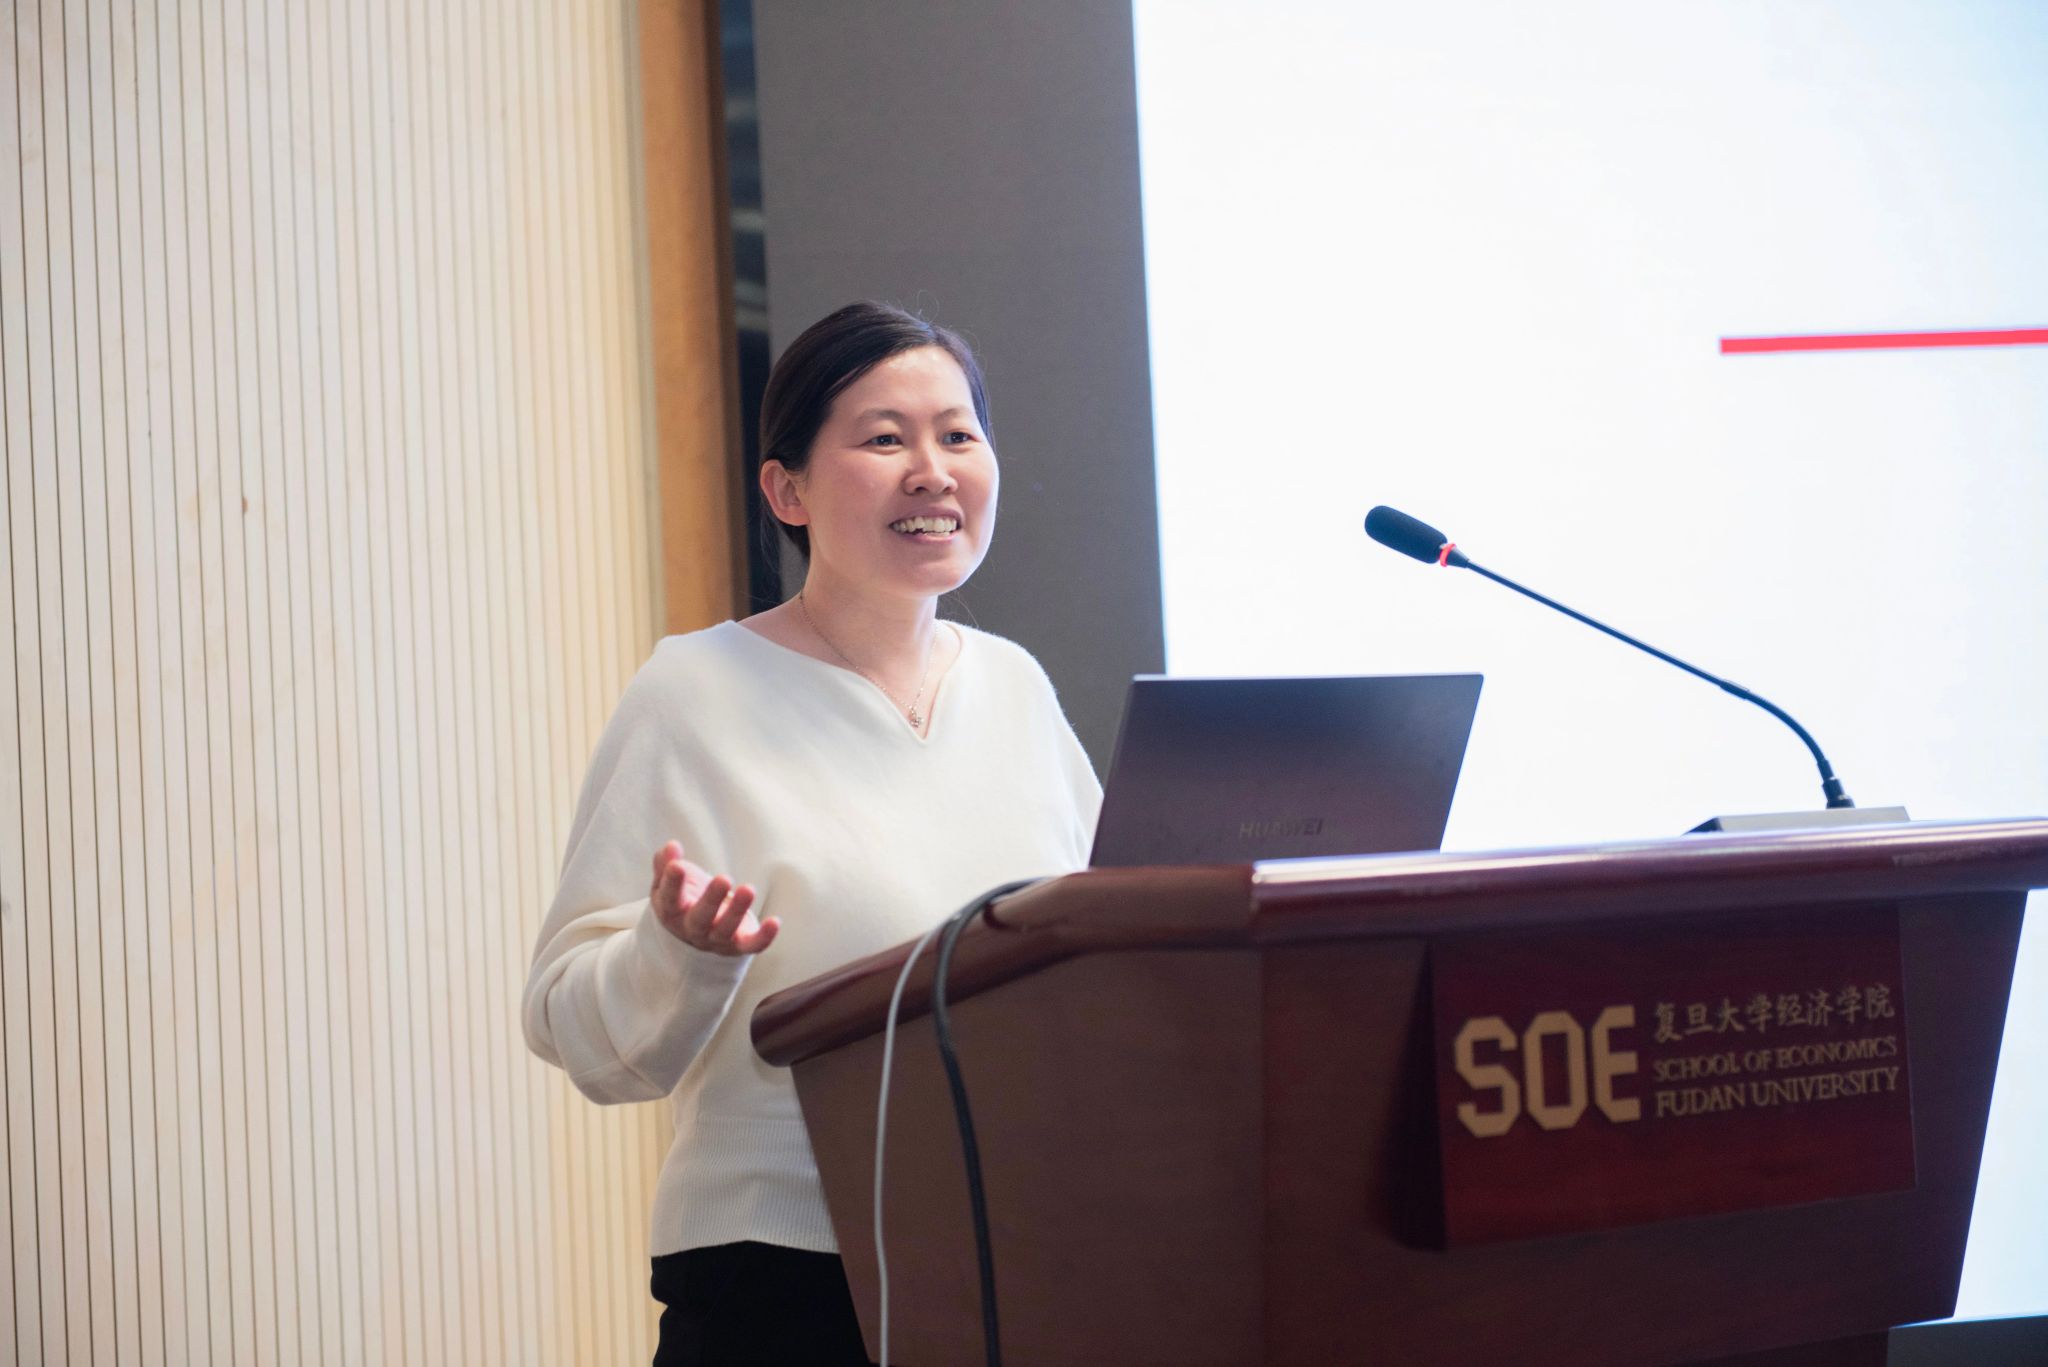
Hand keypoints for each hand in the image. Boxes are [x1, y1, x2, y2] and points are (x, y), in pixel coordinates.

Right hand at [648, 842, 778, 955]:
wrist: (696, 934)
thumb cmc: (682, 899)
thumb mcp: (667, 883)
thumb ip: (665, 865)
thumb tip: (671, 846)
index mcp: (673, 912)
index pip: (670, 900)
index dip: (672, 884)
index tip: (677, 865)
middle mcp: (693, 929)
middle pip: (700, 918)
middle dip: (712, 899)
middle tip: (724, 879)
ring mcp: (717, 939)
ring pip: (727, 929)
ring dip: (738, 911)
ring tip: (748, 889)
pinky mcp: (739, 945)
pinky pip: (752, 945)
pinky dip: (764, 937)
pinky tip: (775, 921)